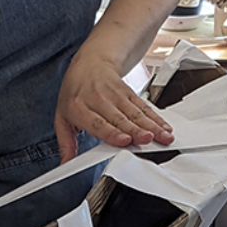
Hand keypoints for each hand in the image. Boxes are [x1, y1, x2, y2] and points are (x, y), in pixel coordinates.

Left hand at [54, 54, 173, 162]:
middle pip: (120, 118)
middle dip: (137, 130)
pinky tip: (164, 127)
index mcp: (79, 107)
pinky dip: (156, 118)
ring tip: (163, 136)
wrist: (89, 62)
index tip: (124, 140)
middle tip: (148, 140)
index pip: (97, 122)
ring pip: (135, 112)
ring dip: (151, 125)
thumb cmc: (75, 93)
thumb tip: (66, 164)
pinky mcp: (129, 92)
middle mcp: (98, 99)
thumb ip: (66, 143)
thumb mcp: (62, 117)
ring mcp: (115, 95)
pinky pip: (143, 106)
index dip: (112, 132)